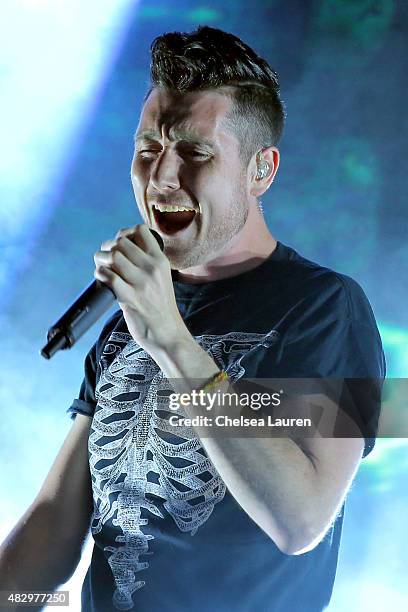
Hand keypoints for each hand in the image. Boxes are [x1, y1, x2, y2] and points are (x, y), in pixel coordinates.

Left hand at [94, 224, 186, 353]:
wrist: (167, 331)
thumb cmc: (160, 305)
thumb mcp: (162, 277)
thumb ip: (147, 262)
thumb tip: (120, 248)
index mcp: (160, 260)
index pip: (140, 231)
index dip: (124, 233)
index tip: (119, 244)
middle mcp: (152, 268)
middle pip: (121, 243)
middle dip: (108, 248)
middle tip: (105, 258)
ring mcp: (141, 283)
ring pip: (113, 257)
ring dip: (101, 260)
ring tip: (102, 268)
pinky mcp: (130, 297)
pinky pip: (109, 276)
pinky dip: (100, 275)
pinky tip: (102, 279)